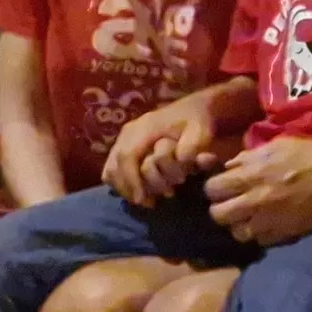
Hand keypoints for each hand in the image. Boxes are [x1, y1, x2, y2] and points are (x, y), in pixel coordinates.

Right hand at [105, 100, 222, 205]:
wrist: (193, 109)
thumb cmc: (197, 122)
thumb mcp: (201, 132)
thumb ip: (191, 147)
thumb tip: (180, 160)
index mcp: (145, 128)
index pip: (127, 156)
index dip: (131, 180)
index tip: (141, 199)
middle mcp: (129, 131)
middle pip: (114, 164)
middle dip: (127, 188)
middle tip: (143, 203)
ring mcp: (124, 137)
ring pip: (110, 167)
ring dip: (122, 186)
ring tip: (141, 199)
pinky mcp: (124, 143)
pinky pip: (112, 166)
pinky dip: (119, 181)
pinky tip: (135, 190)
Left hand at [206, 134, 311, 243]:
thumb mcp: (280, 145)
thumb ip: (251, 156)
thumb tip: (231, 166)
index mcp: (250, 175)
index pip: (212, 188)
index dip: (215, 187)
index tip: (224, 185)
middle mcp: (253, 201)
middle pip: (217, 214)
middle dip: (221, 207)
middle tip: (232, 203)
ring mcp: (266, 222)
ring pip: (235, 232)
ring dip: (239, 224)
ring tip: (248, 217)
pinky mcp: (281, 237)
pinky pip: (258, 241)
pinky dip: (259, 234)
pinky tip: (267, 224)